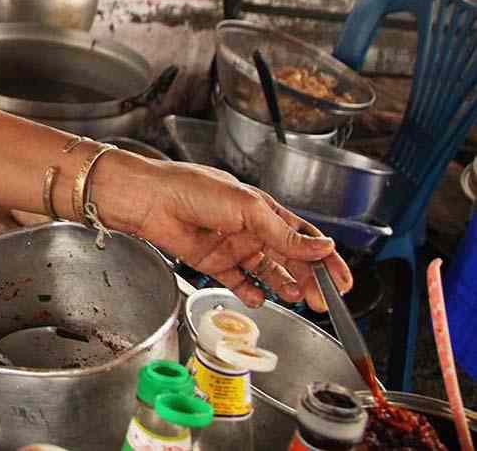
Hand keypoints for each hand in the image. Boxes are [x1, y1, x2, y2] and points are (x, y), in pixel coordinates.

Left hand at [93, 153, 352, 310]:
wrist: (147, 200)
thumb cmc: (190, 188)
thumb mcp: (246, 207)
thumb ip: (283, 233)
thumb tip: (322, 247)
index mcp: (262, 208)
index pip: (303, 236)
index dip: (325, 259)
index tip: (342, 282)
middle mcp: (249, 227)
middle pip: (290, 259)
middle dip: (308, 280)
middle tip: (321, 301)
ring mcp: (231, 245)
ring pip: (267, 272)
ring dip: (283, 286)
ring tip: (294, 300)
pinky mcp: (212, 261)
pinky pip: (238, 281)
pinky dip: (250, 291)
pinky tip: (257, 299)